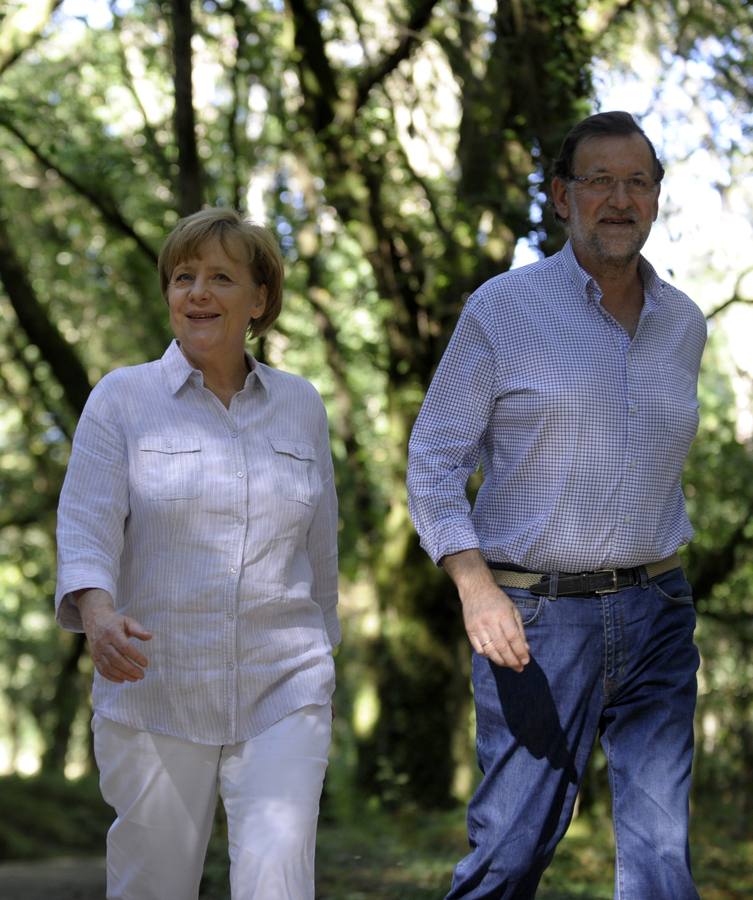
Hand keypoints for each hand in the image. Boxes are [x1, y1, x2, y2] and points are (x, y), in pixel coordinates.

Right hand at [76, 589, 151, 682]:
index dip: (136, 656)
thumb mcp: (128, 621)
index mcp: (112, 632)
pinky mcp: (94, 658)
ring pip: (109, 667)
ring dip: (122, 675)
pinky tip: (122, 680)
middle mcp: (103, 643)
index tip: (146, 663)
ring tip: (135, 679)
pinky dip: (112, 677)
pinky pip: (102, 670)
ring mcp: (97, 652)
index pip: (125, 647)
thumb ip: (138, 629)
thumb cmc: (116, 622)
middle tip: (142, 675)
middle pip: (117, 659)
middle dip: (130, 669)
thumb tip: (150, 636)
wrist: (95, 620)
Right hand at [443, 549, 529, 671]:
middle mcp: (489, 621)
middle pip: (502, 647)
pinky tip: (496, 656)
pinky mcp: (469, 630)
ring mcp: (478, 626)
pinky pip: (479, 649)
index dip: (520, 652)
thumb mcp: (513, 610)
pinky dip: (488, 656)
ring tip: (509, 665)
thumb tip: (525, 649)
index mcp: (503, 614)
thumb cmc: (498, 600)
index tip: (526, 661)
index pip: (513, 638)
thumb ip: (520, 630)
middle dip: (512, 661)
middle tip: (519, 668)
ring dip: (501, 661)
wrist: (476, 589)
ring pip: (490, 651)